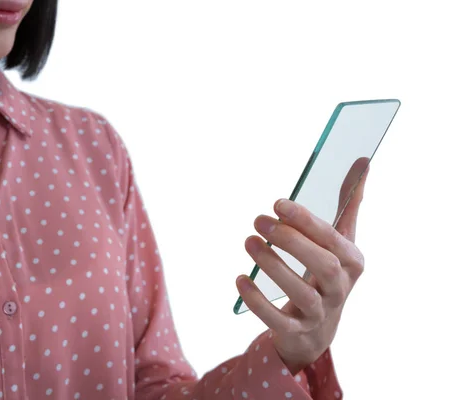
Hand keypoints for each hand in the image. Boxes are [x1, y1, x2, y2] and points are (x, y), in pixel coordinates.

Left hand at [236, 159, 368, 373]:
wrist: (318, 327)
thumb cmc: (328, 272)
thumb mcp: (340, 240)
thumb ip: (348, 203)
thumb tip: (361, 160)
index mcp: (353, 262)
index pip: (333, 239)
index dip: (306, 221)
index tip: (278, 203)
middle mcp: (340, 289)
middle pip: (323, 266)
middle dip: (290, 241)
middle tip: (258, 220)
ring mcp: (320, 313)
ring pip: (301, 293)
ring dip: (272, 265)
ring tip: (248, 241)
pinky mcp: (297, 331)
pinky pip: (277, 320)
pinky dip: (258, 300)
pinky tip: (240, 279)